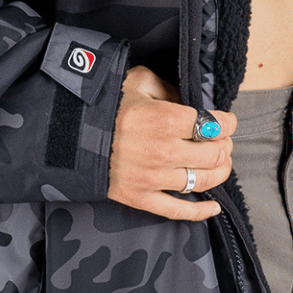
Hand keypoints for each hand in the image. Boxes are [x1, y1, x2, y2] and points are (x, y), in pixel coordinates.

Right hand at [106, 65, 235, 221]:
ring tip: (220, 164)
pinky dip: (200, 211)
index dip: (227, 122)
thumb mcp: (138, 81)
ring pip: (204, 181)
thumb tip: (191, 102)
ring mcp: (153, 177)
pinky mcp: (140, 197)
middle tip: (222, 141)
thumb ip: (170, 88)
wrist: (65, 133)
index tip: (226, 121)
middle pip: (214, 153)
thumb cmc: (103, 104)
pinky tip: (213, 207)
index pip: (214, 123)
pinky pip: (178, 210)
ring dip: (219, 172)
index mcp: (166, 119)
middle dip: (225, 146)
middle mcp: (164, 151)